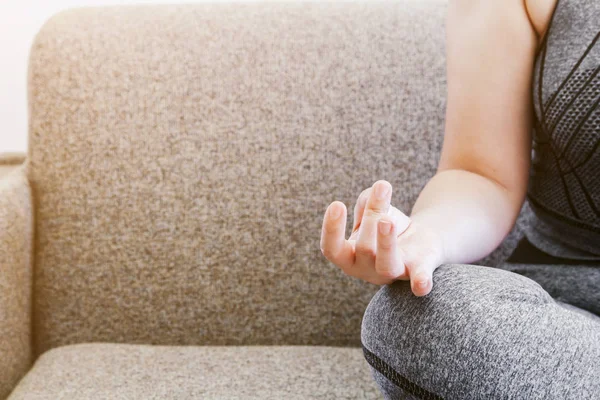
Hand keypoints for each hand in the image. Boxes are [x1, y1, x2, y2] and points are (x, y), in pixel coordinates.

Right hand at [320, 180, 444, 295]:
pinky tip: (421, 286)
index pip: (332, 249)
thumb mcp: (372, 211)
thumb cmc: (385, 226)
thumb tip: (376, 192)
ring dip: (386, 242)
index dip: (332, 229)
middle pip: (364, 248)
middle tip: (381, 190)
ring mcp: (392, 272)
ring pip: (386, 263)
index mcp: (349, 256)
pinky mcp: (418, 269)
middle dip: (371, 217)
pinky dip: (420, 282)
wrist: (417, 239)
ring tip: (386, 220)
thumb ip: (367, 201)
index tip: (337, 205)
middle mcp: (367, 269)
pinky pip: (419, 278)